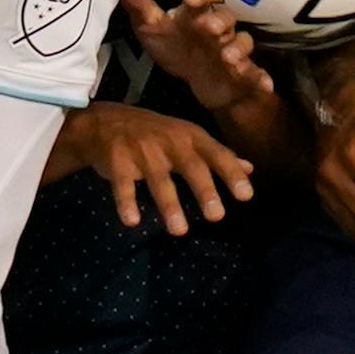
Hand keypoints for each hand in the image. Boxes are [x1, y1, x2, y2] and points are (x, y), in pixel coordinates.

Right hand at [64, 101, 253, 234]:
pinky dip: (126, 202)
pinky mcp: (117, 160)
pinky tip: (132, 221)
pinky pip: (122, 184)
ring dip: (169, 204)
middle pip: (191, 166)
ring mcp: (142, 149)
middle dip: (204, 190)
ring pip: (158, 179)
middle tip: (217, 216)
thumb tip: (250, 169)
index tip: (246, 197)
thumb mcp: (187, 138)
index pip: (217, 154)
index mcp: (191, 136)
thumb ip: (217, 154)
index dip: (231, 174)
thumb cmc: (155, 134)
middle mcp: (170, 141)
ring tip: (179, 231)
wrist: (105, 122)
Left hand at [120, 0, 274, 109]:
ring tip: (228, 58)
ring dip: (238, 49)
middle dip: (218, 22)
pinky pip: (257, 75)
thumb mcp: (154, 30)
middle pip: (226, 18)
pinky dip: (262, 79)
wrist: (202, 81)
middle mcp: (219, 30)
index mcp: (197, 16)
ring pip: (243, 44)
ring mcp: (234, 51)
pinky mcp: (246, 74)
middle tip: (209, 27)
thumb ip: (140, 7)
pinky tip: (264, 86)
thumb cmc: (177, 48)